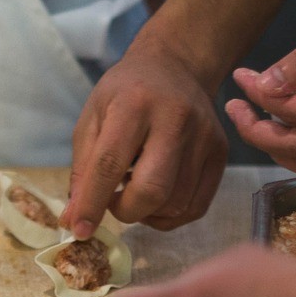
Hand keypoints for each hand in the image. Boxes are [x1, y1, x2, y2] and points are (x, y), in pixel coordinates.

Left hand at [62, 38, 226, 237]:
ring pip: (175, 204)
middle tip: (112, 202)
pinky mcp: (221, 153)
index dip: (92, 203)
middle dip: (125, 211)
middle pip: (152, 190)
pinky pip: (196, 207)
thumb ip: (83, 168)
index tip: (78, 229)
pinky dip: (170, 215)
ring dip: (147, 213)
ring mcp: (204, 137)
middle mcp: (176, 119)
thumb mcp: (93, 116)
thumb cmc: (126, 93)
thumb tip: (74, 219)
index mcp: (134, 104)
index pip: (110, 164)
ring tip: (134, 190)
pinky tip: (156, 197)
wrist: (176, 67)